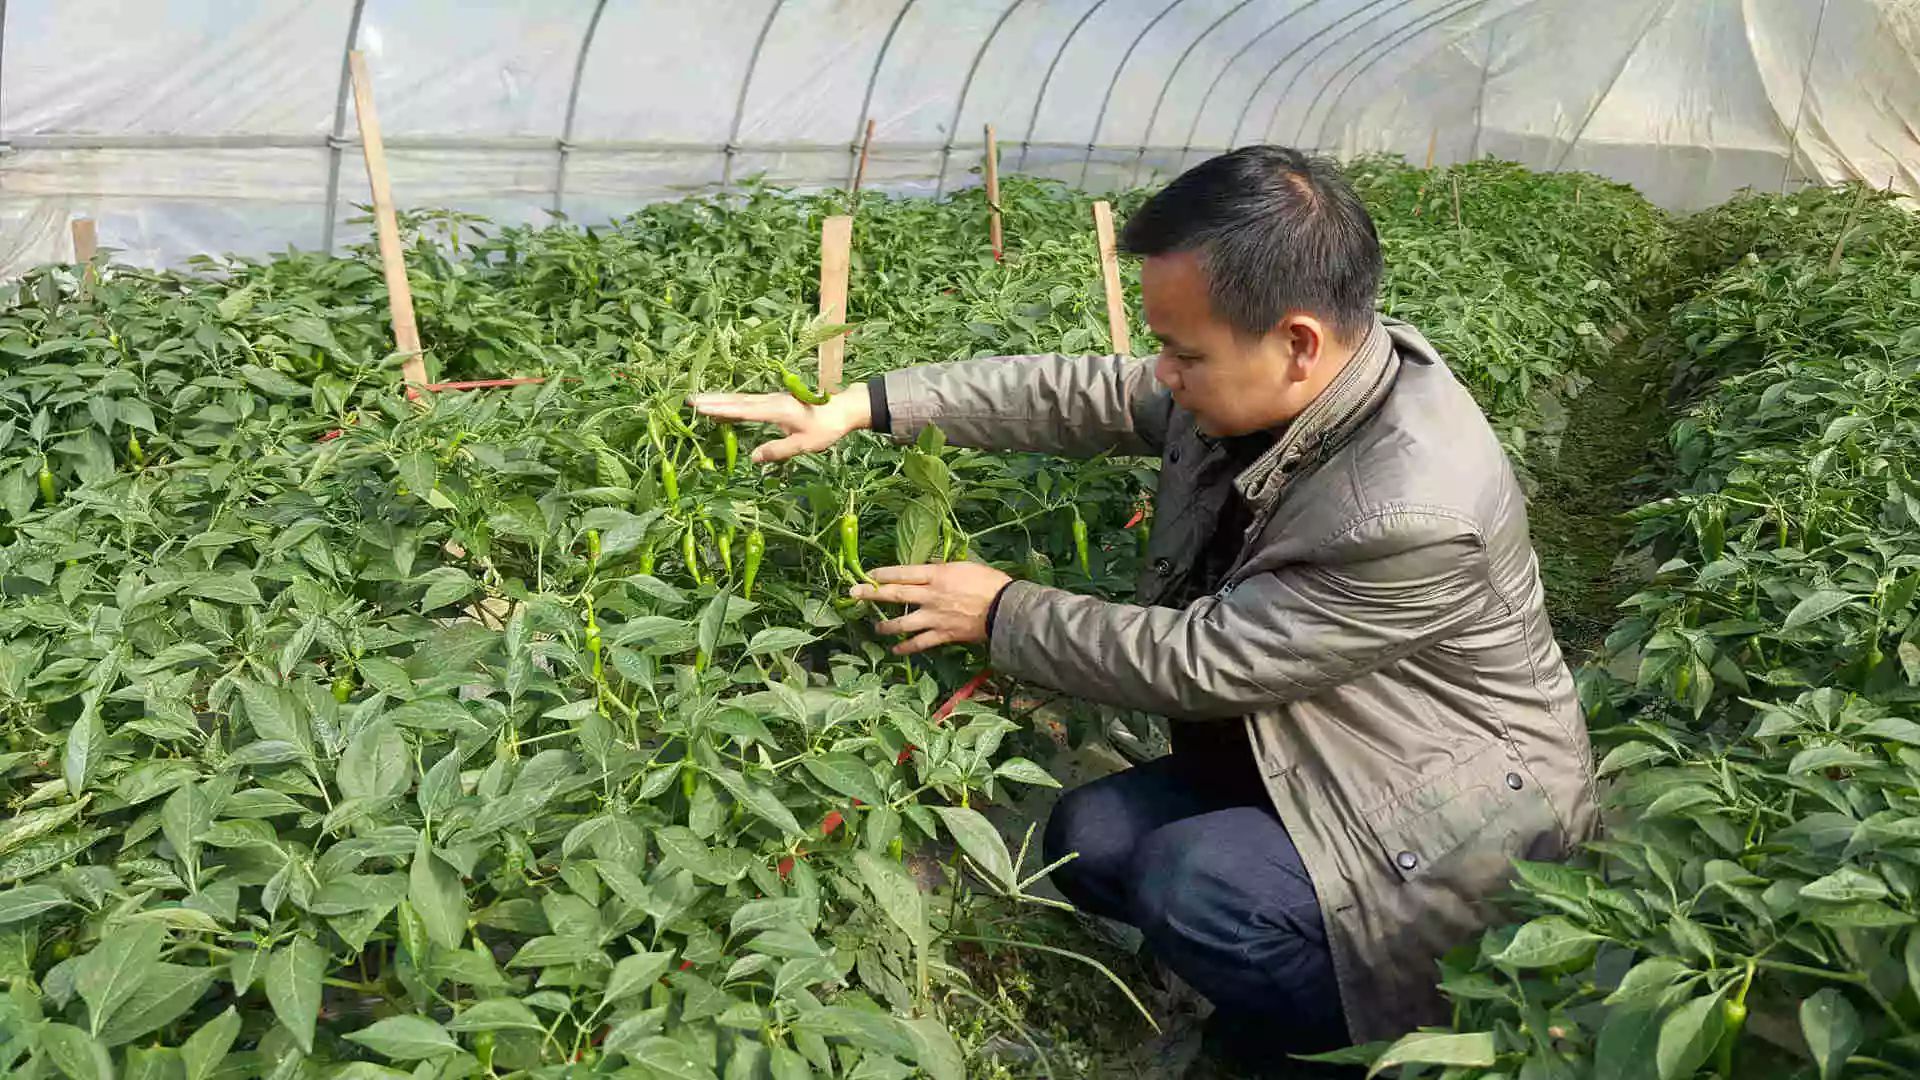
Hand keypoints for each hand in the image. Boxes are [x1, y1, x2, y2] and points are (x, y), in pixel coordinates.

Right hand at [687, 388, 870, 462]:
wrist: (844, 409)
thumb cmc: (826, 428)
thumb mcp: (804, 445)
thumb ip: (778, 451)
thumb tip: (753, 458)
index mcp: (776, 410)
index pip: (743, 410)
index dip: (720, 409)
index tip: (699, 408)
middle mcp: (771, 401)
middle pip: (737, 401)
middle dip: (712, 401)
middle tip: (689, 400)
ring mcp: (773, 399)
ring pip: (742, 400)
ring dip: (720, 400)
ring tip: (698, 402)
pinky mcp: (776, 401)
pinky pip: (749, 403)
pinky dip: (733, 404)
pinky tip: (724, 408)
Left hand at [851, 562, 1012, 654]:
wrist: (1005, 609)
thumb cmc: (990, 583)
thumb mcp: (965, 566)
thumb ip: (943, 569)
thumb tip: (928, 568)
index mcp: (936, 575)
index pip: (903, 572)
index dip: (883, 573)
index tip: (867, 573)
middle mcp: (930, 595)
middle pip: (896, 594)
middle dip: (872, 593)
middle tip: (853, 593)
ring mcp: (934, 617)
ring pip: (903, 623)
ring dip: (886, 626)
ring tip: (876, 628)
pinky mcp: (943, 634)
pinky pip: (920, 643)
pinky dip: (906, 648)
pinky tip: (896, 650)